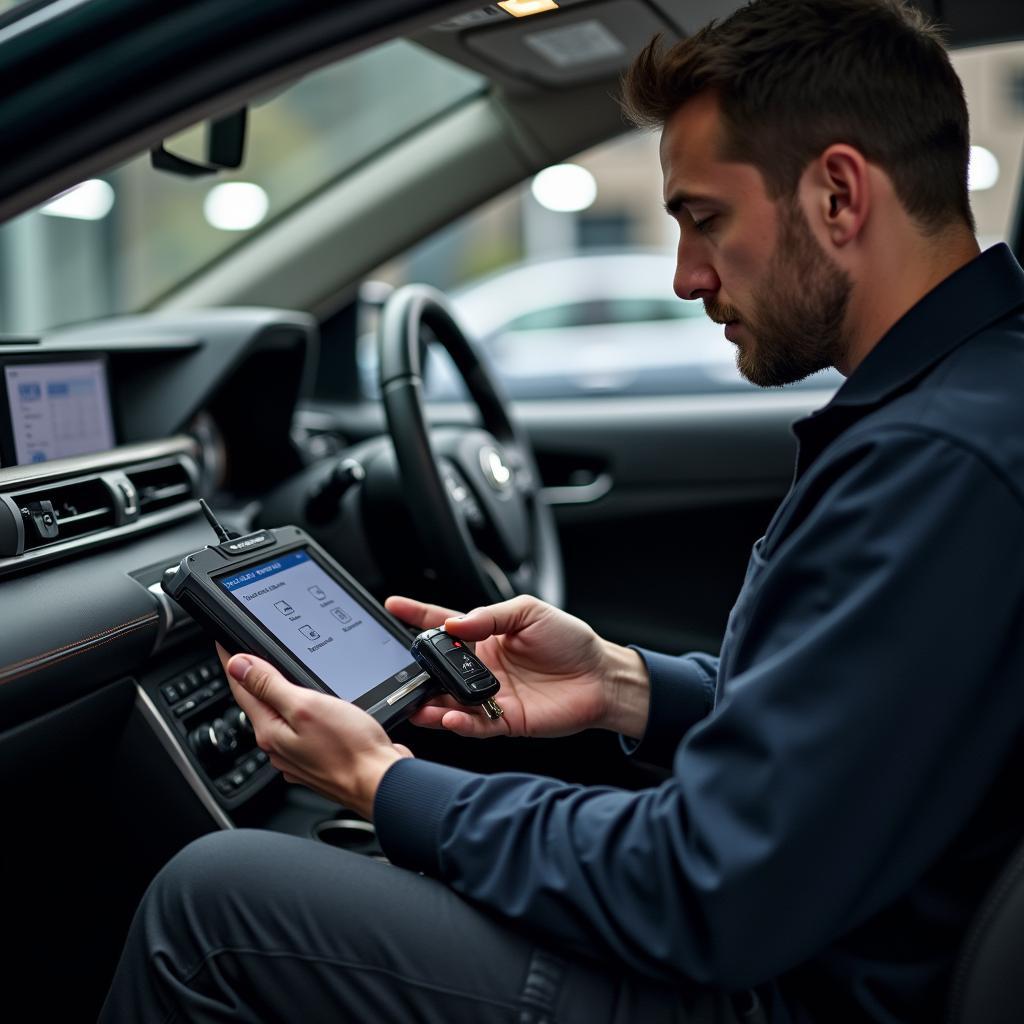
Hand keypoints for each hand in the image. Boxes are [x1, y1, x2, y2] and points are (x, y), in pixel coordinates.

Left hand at [216, 645, 411, 818]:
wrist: (381, 783)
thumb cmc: (350, 750)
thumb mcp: (306, 706)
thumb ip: (270, 686)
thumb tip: (237, 665)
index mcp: (271, 731)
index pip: (241, 689)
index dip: (233, 662)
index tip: (224, 642)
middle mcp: (281, 746)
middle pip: (259, 703)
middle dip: (253, 678)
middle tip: (247, 653)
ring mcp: (300, 754)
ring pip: (282, 716)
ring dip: (279, 694)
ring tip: (275, 674)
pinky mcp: (321, 756)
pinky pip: (303, 727)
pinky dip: (302, 711)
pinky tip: (313, 705)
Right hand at [385, 594, 650, 739]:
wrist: (602, 676)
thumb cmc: (570, 640)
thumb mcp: (529, 612)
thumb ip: (491, 616)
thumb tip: (455, 624)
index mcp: (486, 637)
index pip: (444, 625)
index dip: (417, 615)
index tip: (392, 605)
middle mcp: (484, 667)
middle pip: (440, 669)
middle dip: (417, 671)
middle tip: (401, 671)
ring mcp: (492, 695)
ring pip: (451, 702)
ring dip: (431, 704)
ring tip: (417, 704)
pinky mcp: (506, 721)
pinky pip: (476, 724)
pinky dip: (460, 723)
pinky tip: (450, 718)